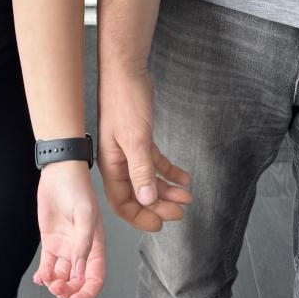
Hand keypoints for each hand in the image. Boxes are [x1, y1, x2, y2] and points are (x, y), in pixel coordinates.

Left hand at [33, 162, 105, 297]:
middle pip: (77, 282)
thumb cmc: (77, 188)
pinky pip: (48, 266)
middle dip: (67, 291)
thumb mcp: (85, 215)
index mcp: (96, 246)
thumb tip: (79, 273)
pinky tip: (39, 277)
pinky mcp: (51, 242)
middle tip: (56, 288)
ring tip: (46, 278)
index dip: (86, 294)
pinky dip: (43, 276)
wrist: (59, 172)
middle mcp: (82, 250)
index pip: (95, 279)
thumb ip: (83, 245)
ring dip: (54, 284)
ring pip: (62, 277)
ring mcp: (66, 247)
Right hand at [97, 68, 191, 232]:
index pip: (122, 202)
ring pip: (148, 180)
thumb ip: (141, 170)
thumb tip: (146, 201)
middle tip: (180, 212)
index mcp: (111, 165)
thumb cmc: (124, 102)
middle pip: (138, 194)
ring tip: (187, 196)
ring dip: (167, 190)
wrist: (126, 72)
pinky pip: (155, 162)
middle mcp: (119, 161)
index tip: (160, 225)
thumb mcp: (135, 138)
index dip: (139, 217)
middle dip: (159, 206)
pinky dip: (169, 171)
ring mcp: (129, 151)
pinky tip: (184, 178)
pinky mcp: (141, 139)